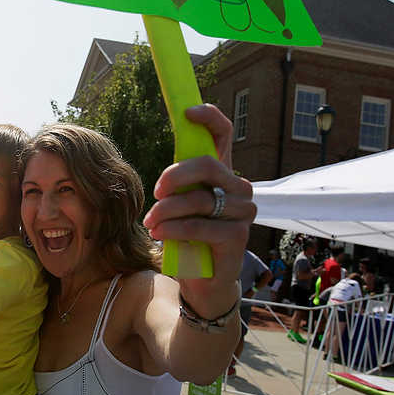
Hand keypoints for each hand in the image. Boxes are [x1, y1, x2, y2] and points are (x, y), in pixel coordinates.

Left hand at [143, 104, 255, 314]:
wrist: (203, 282)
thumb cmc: (187, 238)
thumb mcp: (179, 205)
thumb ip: (177, 184)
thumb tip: (161, 167)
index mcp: (222, 174)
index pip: (223, 135)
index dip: (209, 117)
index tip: (186, 112)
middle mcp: (238, 188)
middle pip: (207, 164)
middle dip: (174, 175)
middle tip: (155, 191)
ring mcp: (242, 212)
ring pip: (198, 199)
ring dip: (166, 211)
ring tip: (150, 223)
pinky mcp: (237, 237)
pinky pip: (199, 226)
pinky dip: (173, 228)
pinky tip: (158, 234)